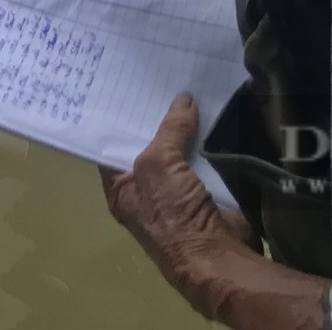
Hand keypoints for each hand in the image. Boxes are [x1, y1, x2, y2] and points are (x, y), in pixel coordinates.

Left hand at [101, 94, 257, 317]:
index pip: (112, 147)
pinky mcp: (205, 189)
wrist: (219, 255)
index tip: (124, 86)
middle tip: (160, 76)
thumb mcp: (158, 165)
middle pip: (148, 144)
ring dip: (184, 123)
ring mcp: (177, 190)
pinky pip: (203, 155)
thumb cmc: (172, 214)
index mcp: (121, 189)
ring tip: (186, 81)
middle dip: (156, 116)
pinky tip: (211, 106)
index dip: (117, 119)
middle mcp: (145, 190)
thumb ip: (168, 130)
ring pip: (178, 148)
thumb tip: (184, 99)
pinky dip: (207, 136)